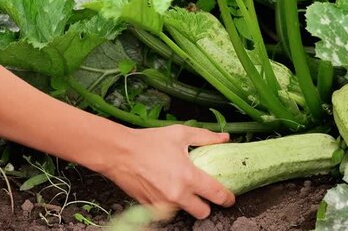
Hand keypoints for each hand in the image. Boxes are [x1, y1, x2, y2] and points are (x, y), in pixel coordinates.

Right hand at [102, 125, 235, 218]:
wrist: (118, 152)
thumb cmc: (148, 141)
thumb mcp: (180, 133)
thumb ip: (206, 137)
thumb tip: (224, 138)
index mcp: (188, 177)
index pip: (217, 195)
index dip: (228, 198)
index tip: (230, 197)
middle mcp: (177, 194)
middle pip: (202, 213)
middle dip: (206, 205)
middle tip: (204, 194)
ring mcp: (162, 203)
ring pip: (183, 212)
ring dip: (186, 204)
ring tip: (181, 187)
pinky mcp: (149, 207)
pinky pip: (166, 211)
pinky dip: (169, 203)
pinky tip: (165, 187)